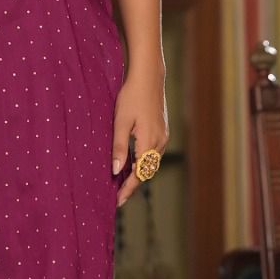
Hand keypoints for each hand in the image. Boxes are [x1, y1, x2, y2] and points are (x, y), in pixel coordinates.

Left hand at [112, 61, 167, 208]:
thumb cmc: (131, 96)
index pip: (139, 174)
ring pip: (150, 164)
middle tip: (117, 196)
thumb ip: (119, 147)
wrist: (148, 77)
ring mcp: (163, 137)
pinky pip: (153, 154)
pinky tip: (132, 163)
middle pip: (146, 172)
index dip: (128, 189)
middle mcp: (160, 142)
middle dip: (133, 185)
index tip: (117, 201)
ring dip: (138, 174)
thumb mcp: (120, 122)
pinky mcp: (162, 131)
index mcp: (149, 142)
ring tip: (122, 183)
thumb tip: (116, 171)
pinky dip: (142, 162)